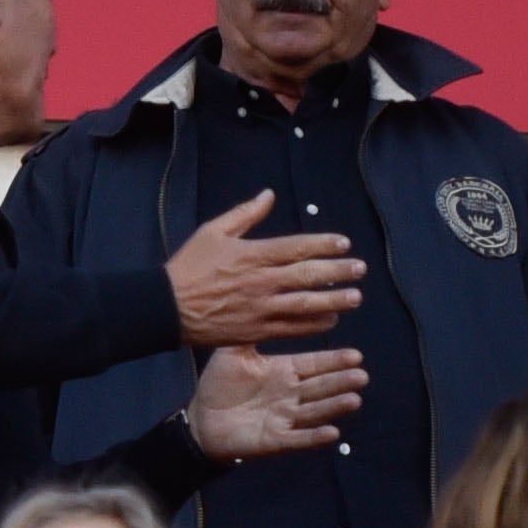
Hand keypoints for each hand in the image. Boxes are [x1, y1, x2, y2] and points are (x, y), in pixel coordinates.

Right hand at [167, 190, 363, 348]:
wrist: (167, 308)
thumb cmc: (189, 267)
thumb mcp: (213, 232)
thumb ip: (245, 214)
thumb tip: (268, 195)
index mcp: (251, 255)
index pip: (296, 248)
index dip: (323, 245)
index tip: (344, 243)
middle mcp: (260, 282)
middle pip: (307, 276)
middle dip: (338, 272)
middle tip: (360, 269)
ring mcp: (260, 309)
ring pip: (305, 305)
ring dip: (334, 301)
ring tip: (355, 297)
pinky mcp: (256, 331)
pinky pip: (292, 329)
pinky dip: (314, 325)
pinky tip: (331, 320)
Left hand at [186, 341, 368, 460]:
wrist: (201, 420)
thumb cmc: (218, 385)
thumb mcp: (233, 353)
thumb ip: (251, 333)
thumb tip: (263, 304)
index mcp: (283, 371)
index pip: (314, 364)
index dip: (333, 361)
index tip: (356, 355)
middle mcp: (289, 394)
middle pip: (320, 387)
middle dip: (341, 381)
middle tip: (361, 375)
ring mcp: (285, 418)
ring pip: (314, 411)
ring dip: (334, 407)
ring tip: (354, 399)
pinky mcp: (275, 439)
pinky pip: (298, 439)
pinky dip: (314, 436)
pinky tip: (332, 433)